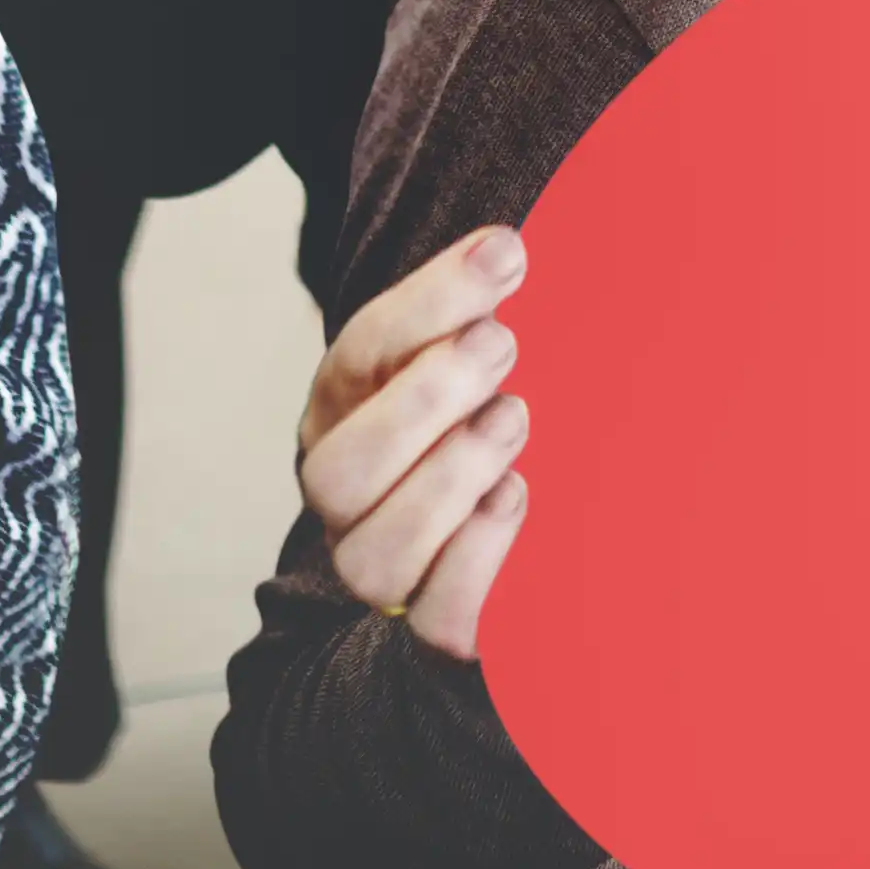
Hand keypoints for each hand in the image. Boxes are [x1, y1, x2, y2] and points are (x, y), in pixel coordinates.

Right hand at [301, 222, 537, 661]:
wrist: (533, 547)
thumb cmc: (512, 416)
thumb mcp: (498, 353)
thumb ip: (496, 305)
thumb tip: (520, 242)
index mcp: (355, 412)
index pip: (362, 355)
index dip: (427, 302)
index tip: (506, 254)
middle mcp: (354, 498)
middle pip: (336, 471)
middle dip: (420, 399)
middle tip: (502, 344)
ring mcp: (388, 568)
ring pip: (373, 553)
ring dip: (445, 478)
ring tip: (513, 419)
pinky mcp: (443, 626)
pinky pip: (435, 617)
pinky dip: (474, 558)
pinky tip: (515, 497)